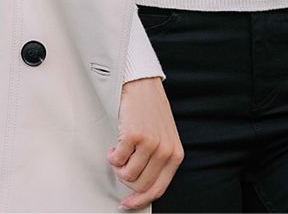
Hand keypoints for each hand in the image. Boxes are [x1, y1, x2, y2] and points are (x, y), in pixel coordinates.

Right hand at [108, 76, 183, 209]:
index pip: (158, 189)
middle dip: (126, 179)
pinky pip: (117, 161)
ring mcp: (151, 144)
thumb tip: (141, 187)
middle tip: (122, 166)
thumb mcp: (164, 137)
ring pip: (127, 176)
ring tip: (120, 152)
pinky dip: (112, 156)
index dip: (140, 200)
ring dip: (118, 167)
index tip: (128, 203)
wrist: (142, 85)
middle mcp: (165, 150)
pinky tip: (115, 146)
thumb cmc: (151, 110)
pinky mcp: (134, 136)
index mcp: (175, 154)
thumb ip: (158, 161)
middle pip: (140, 185)